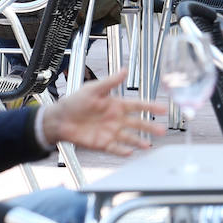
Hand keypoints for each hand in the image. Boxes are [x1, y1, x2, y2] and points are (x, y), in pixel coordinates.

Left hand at [41, 70, 166, 155]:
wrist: (60, 119)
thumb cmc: (75, 101)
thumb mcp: (93, 89)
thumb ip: (110, 82)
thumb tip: (125, 70)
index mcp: (116, 105)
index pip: (137, 105)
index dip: (150, 106)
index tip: (163, 108)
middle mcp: (116, 119)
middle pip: (137, 124)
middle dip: (150, 127)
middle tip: (162, 130)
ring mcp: (110, 132)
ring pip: (129, 138)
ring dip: (139, 141)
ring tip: (149, 145)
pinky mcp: (102, 143)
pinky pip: (115, 148)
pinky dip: (122, 151)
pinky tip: (130, 153)